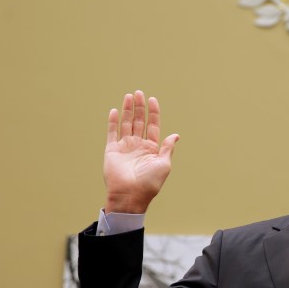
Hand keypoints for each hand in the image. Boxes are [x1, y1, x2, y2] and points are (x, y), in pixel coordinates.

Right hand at [103, 90, 178, 213]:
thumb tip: (176, 135)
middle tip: (139, 93)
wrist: (130, 195)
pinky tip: (115, 110)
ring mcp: (125, 147)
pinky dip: (113, 121)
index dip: (153, 112)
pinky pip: (112, 132)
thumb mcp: (164, 164)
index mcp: (152, 148)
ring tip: (129, 96)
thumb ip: (168, 148)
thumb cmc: (150, 183)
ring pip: (126, 123)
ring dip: (128, 110)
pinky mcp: (112, 150)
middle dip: (140, 107)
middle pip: (139, 121)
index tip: (153, 99)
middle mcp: (138, 146)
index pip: (153, 126)